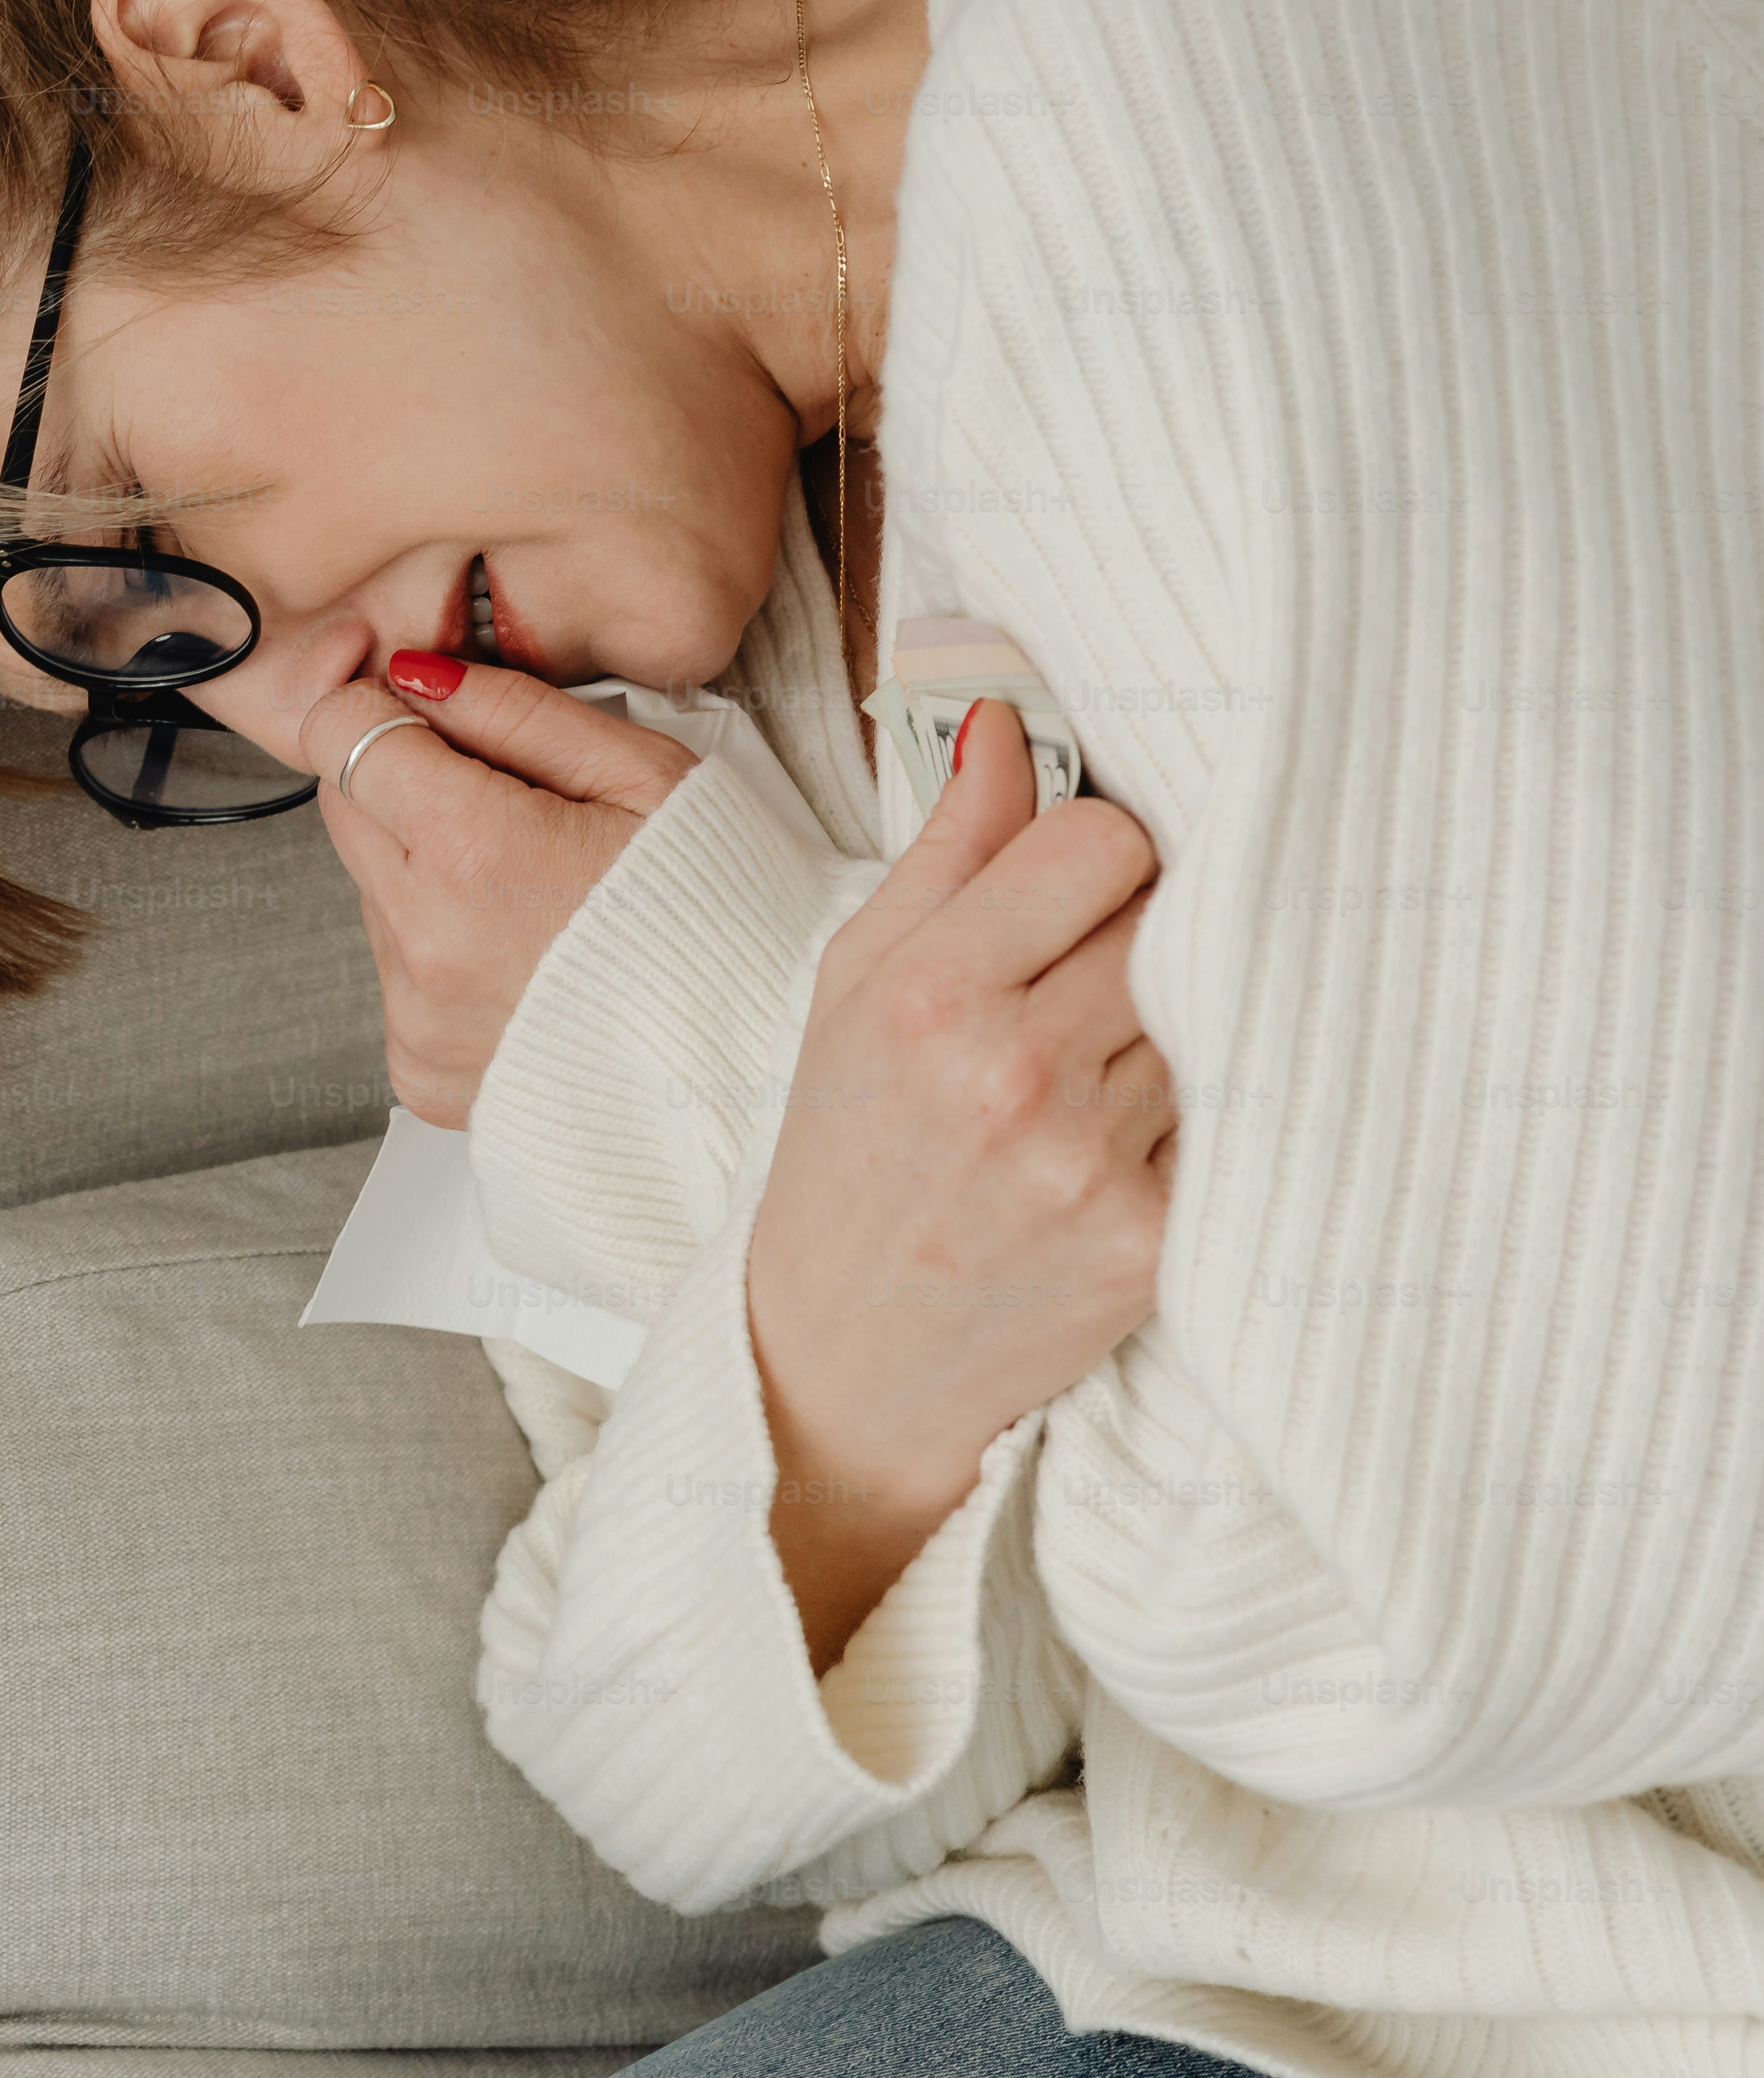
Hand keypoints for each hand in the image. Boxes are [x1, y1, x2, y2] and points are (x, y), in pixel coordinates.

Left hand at [295, 658, 700, 1127]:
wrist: (760, 1054)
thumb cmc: (721, 911)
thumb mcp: (642, 772)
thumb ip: (514, 711)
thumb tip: (419, 676)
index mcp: (476, 852)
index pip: (342, 736)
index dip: (376, 706)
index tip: (418, 708)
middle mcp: (428, 943)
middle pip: (346, 811)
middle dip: (404, 785)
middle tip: (505, 804)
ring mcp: (418, 1016)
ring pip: (373, 895)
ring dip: (428, 875)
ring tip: (535, 896)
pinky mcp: (419, 1069)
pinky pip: (397, 979)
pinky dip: (441, 957)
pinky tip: (523, 958)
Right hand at [746, 697, 1175, 1668]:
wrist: (844, 1355)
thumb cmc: (847, 1149)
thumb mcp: (854, 985)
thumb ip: (946, 853)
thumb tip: (1007, 722)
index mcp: (929, 993)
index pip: (1105, 840)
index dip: (1108, 848)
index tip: (1084, 883)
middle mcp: (1013, 1074)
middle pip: (1179, 917)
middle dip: (1153, 928)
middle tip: (1107, 969)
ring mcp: (1092, 1164)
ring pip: (1214, 1014)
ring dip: (1185, 1020)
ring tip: (1113, 1060)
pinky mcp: (1155, 1245)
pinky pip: (1233, 1121)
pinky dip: (1206, 1113)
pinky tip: (1143, 1133)